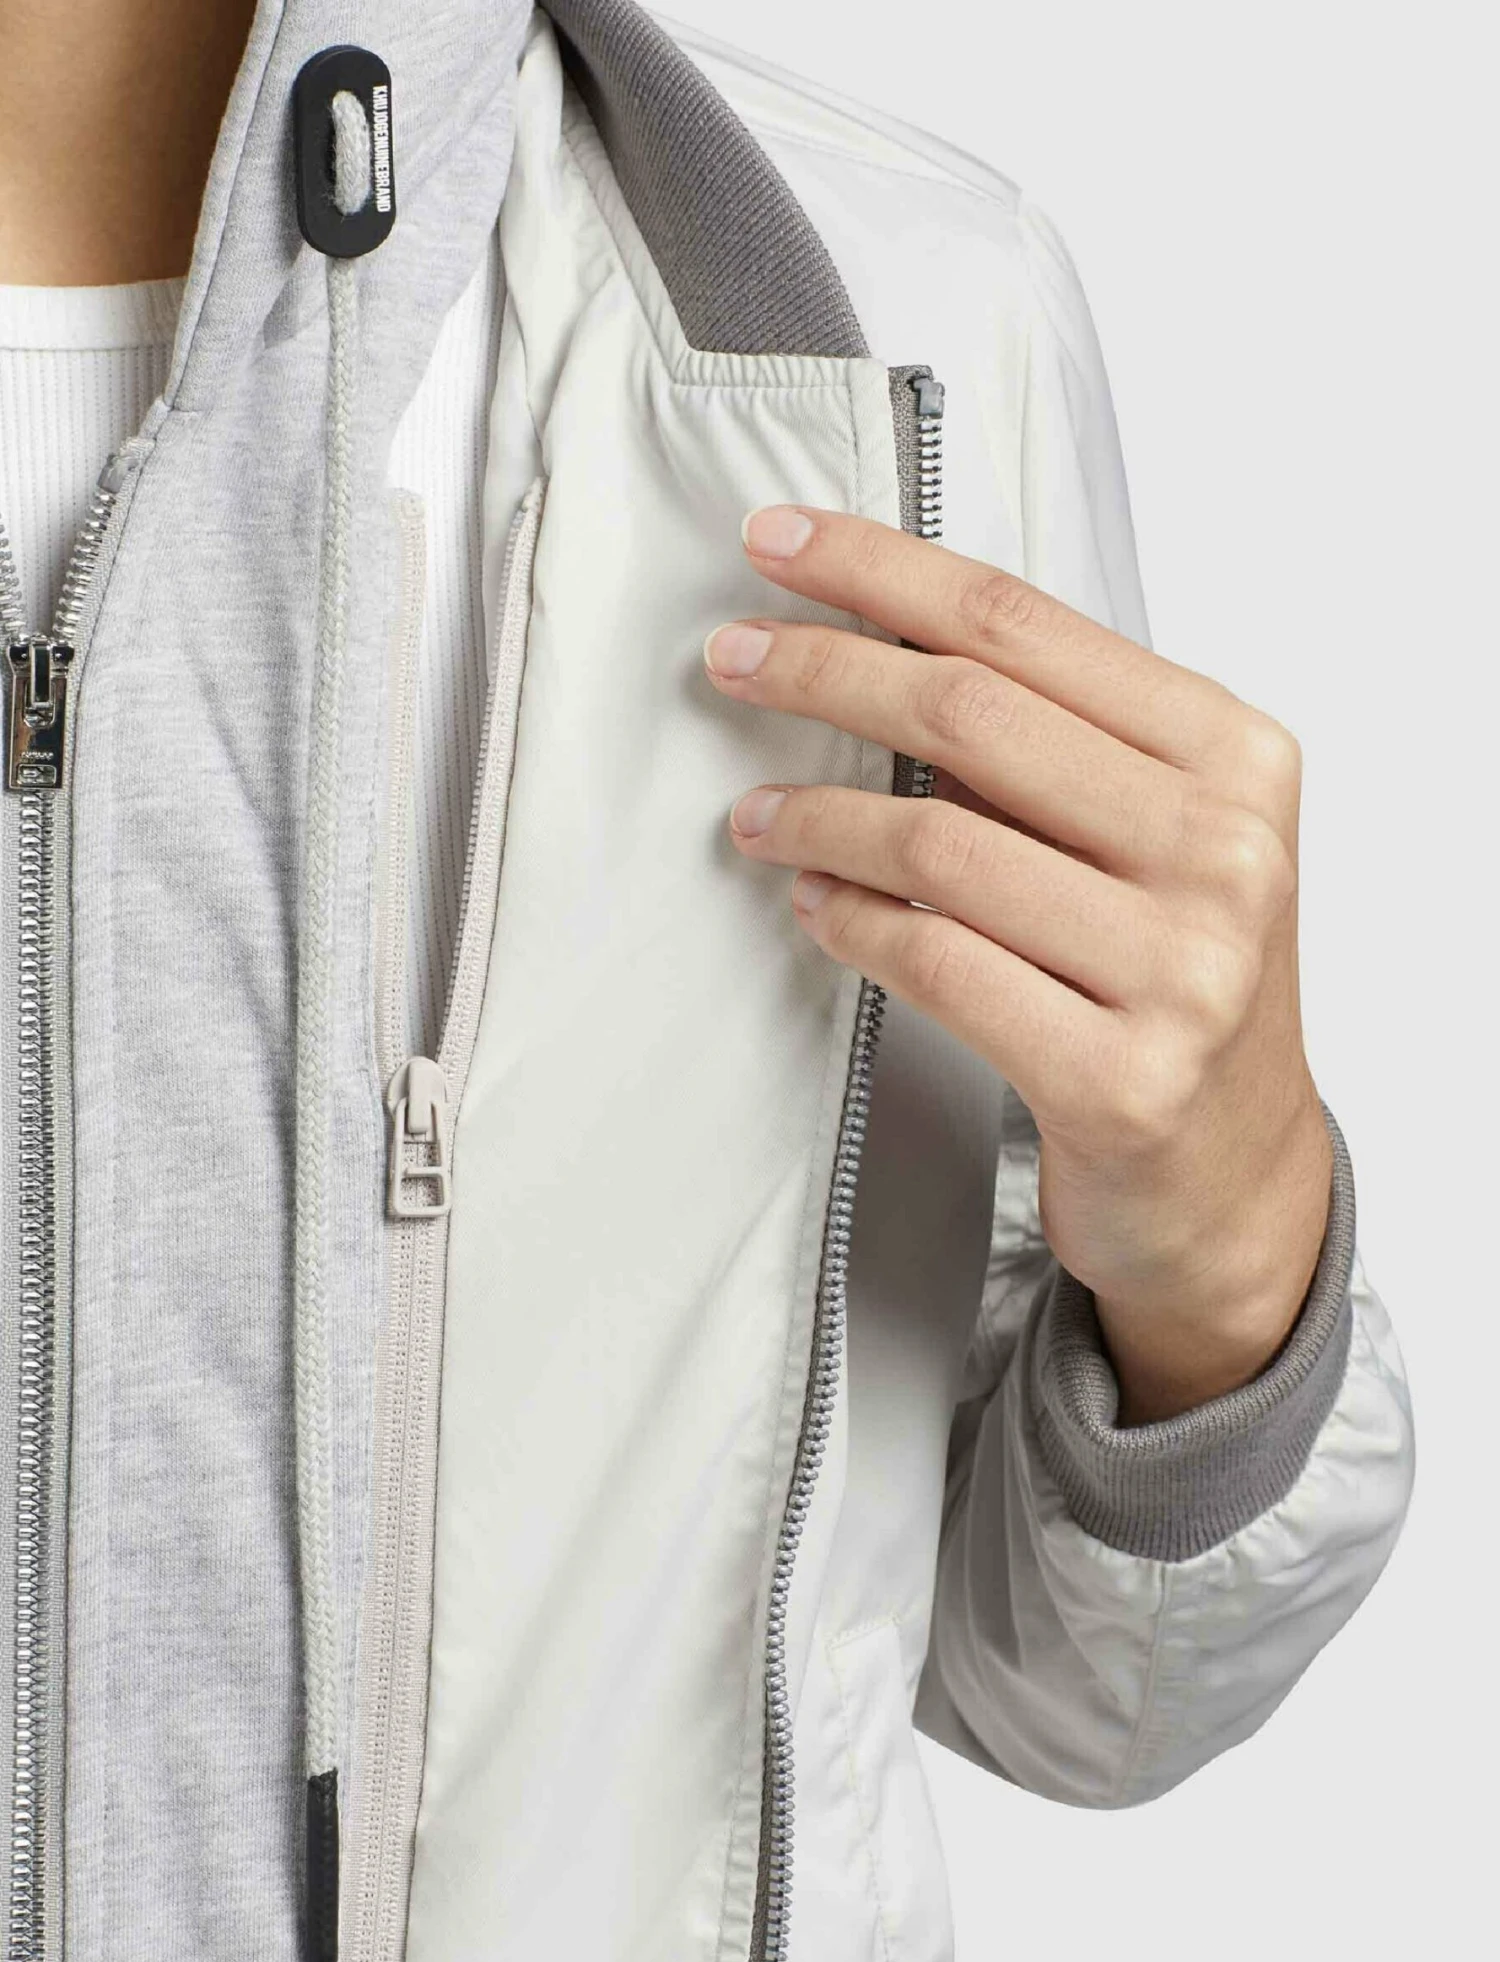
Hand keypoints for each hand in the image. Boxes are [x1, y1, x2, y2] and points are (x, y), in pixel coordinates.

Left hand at [703, 505, 1332, 1423]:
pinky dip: (851, 923)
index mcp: (1237, 757)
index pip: (1024, 624)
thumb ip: (1060, 746)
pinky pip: (937, 965)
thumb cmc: (1177, 984)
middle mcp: (1223, 852)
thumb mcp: (1163, 836)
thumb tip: (873, 645)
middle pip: (970, 713)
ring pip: (938, 844)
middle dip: (824, 669)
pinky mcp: (1118, 1079)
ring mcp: (1181, 972)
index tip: (779, 546)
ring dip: (816, 817)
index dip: (882, 573)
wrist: (1235, 1177)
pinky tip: (813, 903)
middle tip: (732, 663)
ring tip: (757, 814)